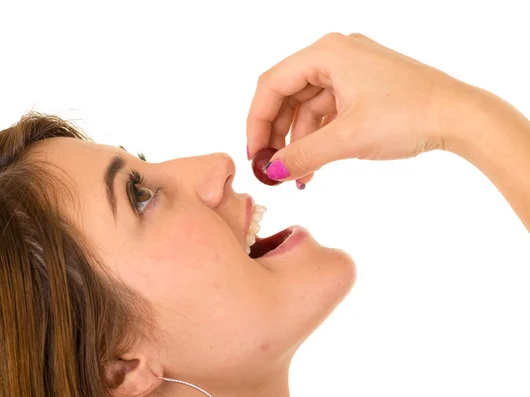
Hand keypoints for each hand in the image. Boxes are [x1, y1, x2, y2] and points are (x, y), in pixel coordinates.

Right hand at [246, 32, 470, 185]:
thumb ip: (303, 155)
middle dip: (278, 135)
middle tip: (272, 167)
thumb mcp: (347, 139)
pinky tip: (317, 166)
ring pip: (308, 107)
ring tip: (299, 176)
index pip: (272, 85)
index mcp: (327, 52)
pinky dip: (320, 138)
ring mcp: (351, 70)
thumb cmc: (409, 116)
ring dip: (300, 142)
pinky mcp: (364, 87)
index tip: (253, 154)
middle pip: (288, 95)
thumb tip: (272, 171)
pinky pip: (329, 112)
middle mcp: (335, 54)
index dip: (257, 121)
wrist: (461, 118)